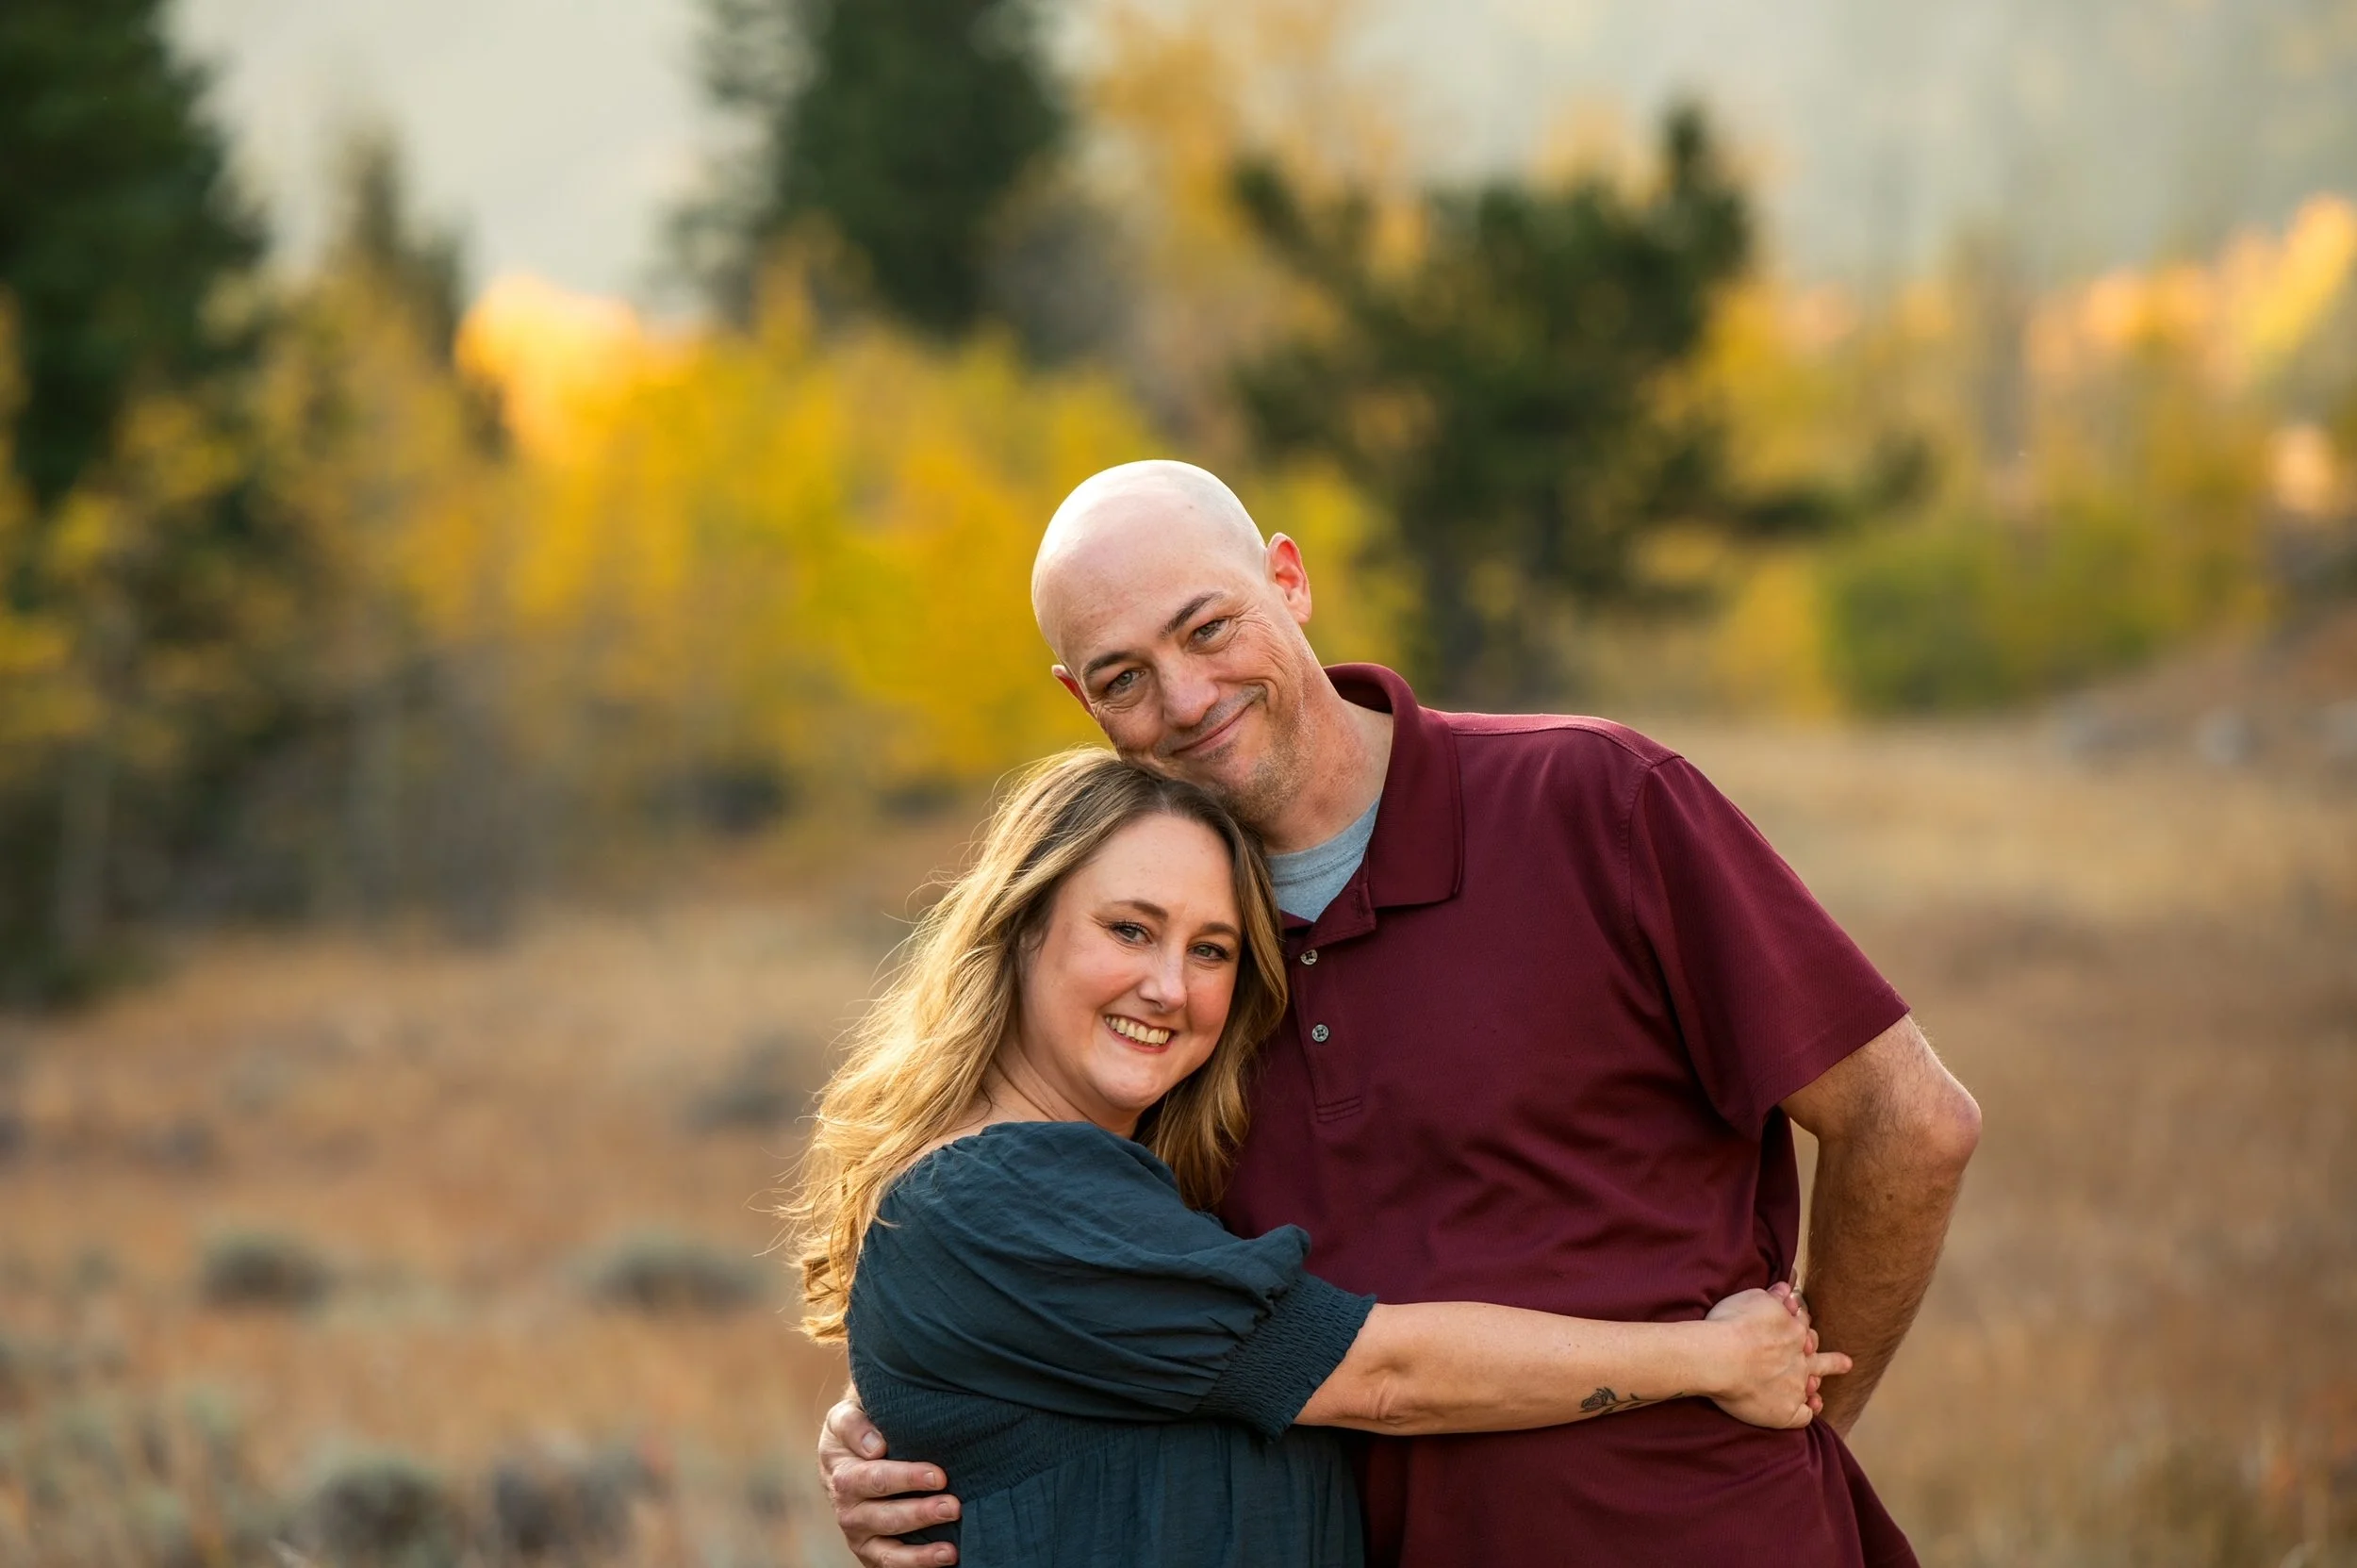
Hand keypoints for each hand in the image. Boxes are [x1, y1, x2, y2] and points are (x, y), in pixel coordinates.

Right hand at [817, 1394, 962, 1565]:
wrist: (846, 1452)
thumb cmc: (857, 1428)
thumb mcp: (846, 1414)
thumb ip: (854, 1424)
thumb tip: (874, 1446)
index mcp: (841, 1471)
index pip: (874, 1477)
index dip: (907, 1478)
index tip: (939, 1475)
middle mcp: (846, 1506)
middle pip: (884, 1515)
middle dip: (920, 1512)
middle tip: (954, 1506)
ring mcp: (858, 1533)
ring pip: (888, 1548)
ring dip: (920, 1551)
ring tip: (950, 1549)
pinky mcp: (870, 1552)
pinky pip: (892, 1565)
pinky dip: (917, 1564)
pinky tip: (945, 1558)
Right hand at [1701, 1282, 1851, 1429]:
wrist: (1720, 1357)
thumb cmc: (1732, 1324)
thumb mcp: (1753, 1299)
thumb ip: (1773, 1297)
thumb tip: (1787, 1289)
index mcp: (1794, 1332)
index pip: (1804, 1328)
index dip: (1803, 1328)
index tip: (1804, 1327)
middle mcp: (1801, 1360)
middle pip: (1821, 1360)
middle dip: (1833, 1361)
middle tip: (1846, 1363)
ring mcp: (1796, 1386)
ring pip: (1813, 1388)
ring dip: (1815, 1389)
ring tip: (1819, 1397)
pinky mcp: (1787, 1411)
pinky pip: (1804, 1415)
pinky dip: (1806, 1413)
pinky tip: (1806, 1411)